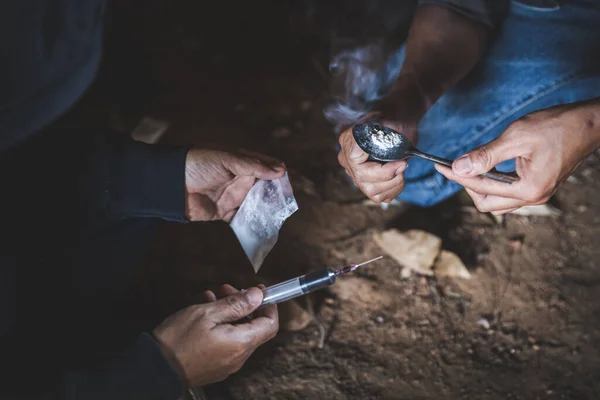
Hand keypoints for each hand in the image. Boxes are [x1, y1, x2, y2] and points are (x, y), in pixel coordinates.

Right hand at [153, 286, 277, 387]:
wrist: (155, 369)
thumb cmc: (179, 341)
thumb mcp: (207, 313)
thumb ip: (236, 304)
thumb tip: (257, 296)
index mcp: (241, 343)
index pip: (270, 324)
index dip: (269, 306)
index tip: (260, 292)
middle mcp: (238, 356)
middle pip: (254, 327)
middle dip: (244, 304)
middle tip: (229, 289)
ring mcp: (227, 363)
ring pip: (238, 332)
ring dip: (230, 312)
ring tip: (213, 297)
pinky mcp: (215, 365)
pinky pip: (226, 342)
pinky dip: (222, 325)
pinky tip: (205, 311)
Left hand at [185, 149, 285, 220]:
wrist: (171, 184)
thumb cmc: (199, 164)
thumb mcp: (228, 159)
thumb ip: (254, 166)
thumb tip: (281, 171)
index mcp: (242, 162)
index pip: (267, 167)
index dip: (279, 175)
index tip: (288, 185)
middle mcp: (240, 179)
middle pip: (264, 188)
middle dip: (275, 196)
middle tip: (286, 205)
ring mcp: (232, 196)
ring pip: (255, 205)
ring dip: (265, 211)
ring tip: (277, 218)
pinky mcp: (224, 212)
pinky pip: (241, 219)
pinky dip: (250, 224)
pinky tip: (261, 228)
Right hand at [337, 74, 428, 202]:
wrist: (400, 121)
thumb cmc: (397, 118)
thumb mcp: (393, 120)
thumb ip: (385, 131)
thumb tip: (376, 146)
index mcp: (348, 138)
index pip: (355, 159)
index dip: (380, 169)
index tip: (401, 162)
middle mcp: (346, 158)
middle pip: (363, 179)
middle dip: (389, 177)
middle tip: (405, 164)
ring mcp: (354, 173)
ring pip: (371, 191)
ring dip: (393, 184)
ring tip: (403, 169)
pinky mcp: (365, 183)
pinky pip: (378, 197)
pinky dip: (393, 190)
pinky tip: (399, 178)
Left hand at [435, 102, 599, 214]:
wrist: (590, 124)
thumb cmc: (557, 126)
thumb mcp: (516, 137)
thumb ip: (486, 155)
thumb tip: (459, 167)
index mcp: (528, 189)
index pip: (480, 188)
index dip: (457, 176)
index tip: (440, 166)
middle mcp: (533, 197)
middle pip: (486, 204)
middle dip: (467, 186)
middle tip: (453, 167)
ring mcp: (538, 194)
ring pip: (497, 202)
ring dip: (479, 187)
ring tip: (467, 167)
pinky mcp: (540, 187)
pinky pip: (509, 194)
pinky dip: (493, 184)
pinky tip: (486, 168)